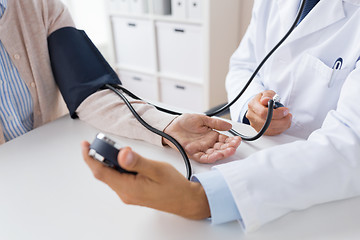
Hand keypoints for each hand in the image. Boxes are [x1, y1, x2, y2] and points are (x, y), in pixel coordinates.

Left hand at [81, 142, 210, 219]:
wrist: (185, 200)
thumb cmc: (174, 186)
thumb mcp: (156, 169)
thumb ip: (137, 162)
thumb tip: (121, 154)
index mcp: (128, 188)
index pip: (101, 172)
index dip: (90, 157)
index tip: (85, 145)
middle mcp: (125, 193)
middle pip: (105, 173)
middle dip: (100, 156)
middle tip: (103, 142)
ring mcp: (129, 194)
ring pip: (112, 175)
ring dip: (110, 161)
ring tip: (118, 149)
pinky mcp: (133, 192)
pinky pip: (120, 178)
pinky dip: (119, 167)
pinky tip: (127, 160)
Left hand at [162, 113, 240, 162]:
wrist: (170, 125)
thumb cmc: (184, 122)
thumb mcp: (202, 119)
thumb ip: (215, 123)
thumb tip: (228, 125)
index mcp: (211, 135)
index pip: (224, 140)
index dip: (231, 141)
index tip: (237, 140)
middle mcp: (207, 143)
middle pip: (221, 148)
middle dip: (229, 148)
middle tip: (235, 146)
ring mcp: (201, 149)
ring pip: (214, 154)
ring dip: (222, 153)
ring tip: (229, 151)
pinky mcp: (193, 153)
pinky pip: (203, 157)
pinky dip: (211, 157)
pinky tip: (217, 155)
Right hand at [246, 90, 291, 135]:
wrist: (259, 106)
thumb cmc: (264, 100)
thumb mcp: (267, 93)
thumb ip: (268, 95)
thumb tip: (266, 100)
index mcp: (252, 105)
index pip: (264, 113)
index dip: (277, 113)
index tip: (285, 110)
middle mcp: (252, 116)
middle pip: (268, 123)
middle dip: (283, 120)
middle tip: (288, 115)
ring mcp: (255, 125)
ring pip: (271, 129)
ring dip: (283, 125)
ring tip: (287, 118)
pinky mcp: (260, 131)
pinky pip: (272, 133)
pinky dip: (281, 129)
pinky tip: (283, 123)